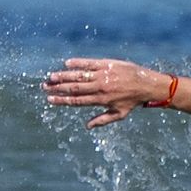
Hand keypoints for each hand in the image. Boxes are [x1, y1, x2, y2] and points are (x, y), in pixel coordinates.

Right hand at [43, 57, 161, 128]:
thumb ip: (102, 120)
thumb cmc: (132, 101)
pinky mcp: (106, 64)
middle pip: (74, 88)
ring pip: (79, 76)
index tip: (49, 99)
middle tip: (45, 87)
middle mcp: (100, 87)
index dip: (62, 100)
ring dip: (64, 76)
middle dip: (58, 88)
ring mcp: (102, 75)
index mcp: (101, 100)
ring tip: (51, 77)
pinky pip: (89, 63)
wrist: (146, 84)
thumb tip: (87, 127)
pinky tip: (67, 63)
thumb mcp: (119, 114)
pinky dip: (78, 63)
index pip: (77, 101)